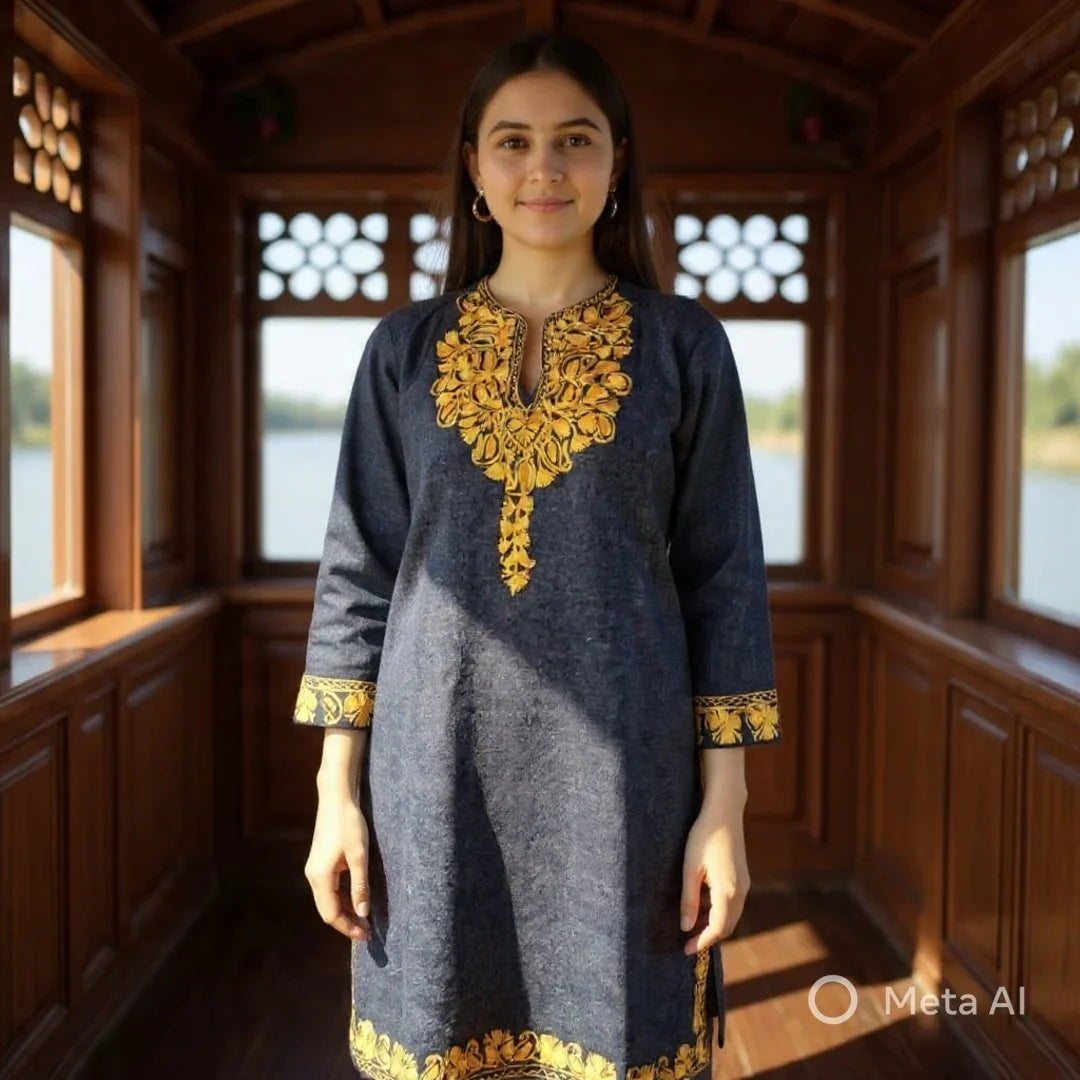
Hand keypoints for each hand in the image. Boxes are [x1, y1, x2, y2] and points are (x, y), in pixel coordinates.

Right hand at [304, 792, 371, 940]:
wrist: (336, 798)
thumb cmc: (349, 824)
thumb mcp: (359, 856)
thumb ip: (360, 886)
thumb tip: (363, 913)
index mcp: (320, 877)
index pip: (331, 914)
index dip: (348, 928)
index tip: (366, 935)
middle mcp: (313, 876)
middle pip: (327, 910)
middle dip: (346, 922)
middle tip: (367, 930)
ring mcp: (314, 869)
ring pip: (328, 900)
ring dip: (344, 911)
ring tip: (364, 919)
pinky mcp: (320, 862)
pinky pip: (329, 888)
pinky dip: (341, 898)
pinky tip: (355, 899)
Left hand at [679, 805, 749, 954]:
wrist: (725, 811)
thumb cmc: (704, 836)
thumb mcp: (690, 868)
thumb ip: (689, 900)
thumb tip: (685, 927)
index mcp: (728, 891)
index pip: (718, 929)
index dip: (702, 942)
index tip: (685, 950)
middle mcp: (741, 891)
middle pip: (727, 926)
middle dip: (708, 937)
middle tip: (687, 943)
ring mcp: (744, 884)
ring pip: (730, 915)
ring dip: (712, 924)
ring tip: (690, 925)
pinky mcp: (741, 877)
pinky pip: (731, 903)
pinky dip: (717, 911)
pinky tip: (700, 905)